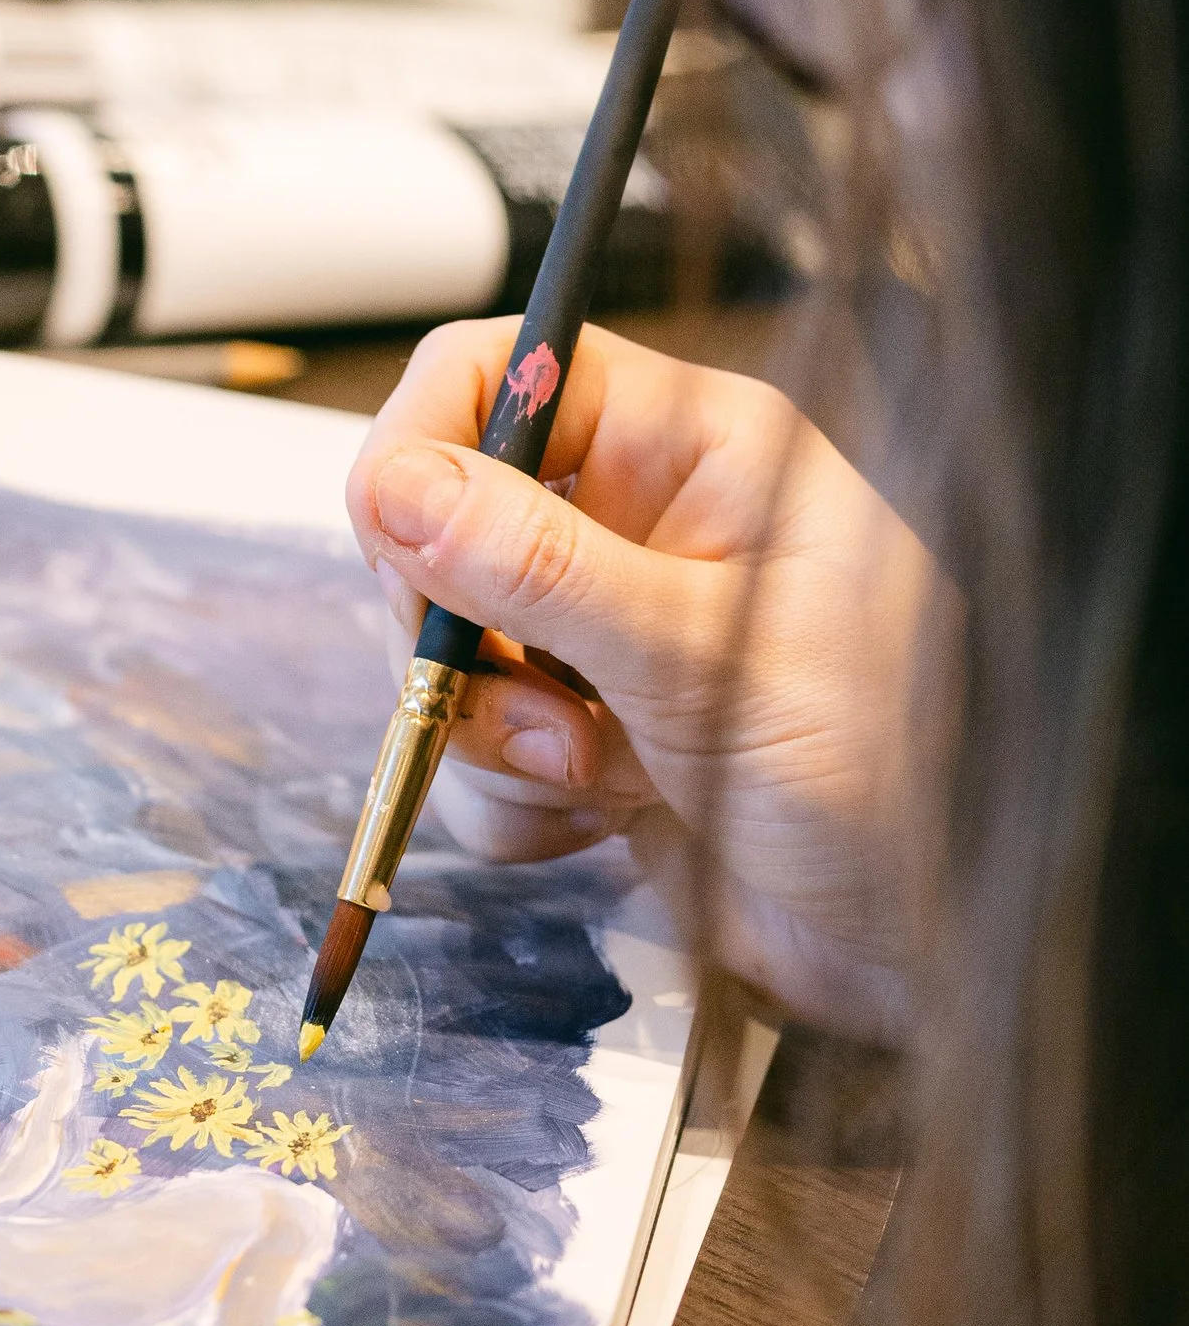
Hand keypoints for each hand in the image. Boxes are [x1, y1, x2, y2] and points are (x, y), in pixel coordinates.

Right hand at [344, 323, 943, 1039]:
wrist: (931, 954)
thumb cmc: (888, 780)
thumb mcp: (703, 657)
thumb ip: (541, 568)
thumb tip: (394, 484)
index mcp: (694, 450)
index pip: (505, 371)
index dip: (422, 444)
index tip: (396, 547)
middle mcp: (642, 527)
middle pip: (441, 523)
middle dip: (451, 631)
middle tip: (520, 696)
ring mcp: (607, 637)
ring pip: (445, 652)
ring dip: (484, 733)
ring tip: (592, 776)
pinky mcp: (587, 739)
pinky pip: (472, 753)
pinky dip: (508, 804)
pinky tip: (596, 824)